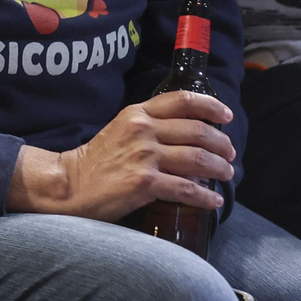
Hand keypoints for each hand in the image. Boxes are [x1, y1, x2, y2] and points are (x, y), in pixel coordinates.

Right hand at [7, 90, 233, 219]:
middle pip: (198, 132)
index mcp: (137, 114)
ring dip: (220, 168)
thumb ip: (149, 125)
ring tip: (226, 173)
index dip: (211, 106)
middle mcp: (143, 131)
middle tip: (229, 154)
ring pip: (198, 159)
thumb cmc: (96, 160)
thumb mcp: (120, 129)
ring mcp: (144, 156)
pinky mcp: (145, 183)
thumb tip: (187, 136)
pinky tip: (213, 200)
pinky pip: (187, 188)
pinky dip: (205, 196)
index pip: (182, 100)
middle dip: (222, 144)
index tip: (226, 116)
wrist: (71, 184)